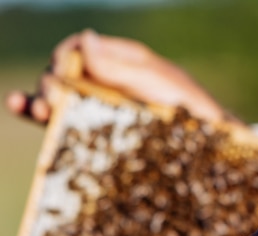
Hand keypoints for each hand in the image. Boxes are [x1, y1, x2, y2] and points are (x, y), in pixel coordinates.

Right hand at [4, 29, 226, 123]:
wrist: (207, 146)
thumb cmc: (189, 110)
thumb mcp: (156, 83)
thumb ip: (120, 66)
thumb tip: (85, 40)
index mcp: (123, 61)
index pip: (81, 48)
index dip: (66, 57)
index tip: (62, 75)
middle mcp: (109, 80)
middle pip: (65, 72)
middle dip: (51, 83)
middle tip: (50, 102)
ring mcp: (104, 104)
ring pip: (61, 95)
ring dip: (40, 98)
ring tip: (32, 108)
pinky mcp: (101, 129)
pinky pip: (67, 118)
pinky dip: (43, 113)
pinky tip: (24, 109)